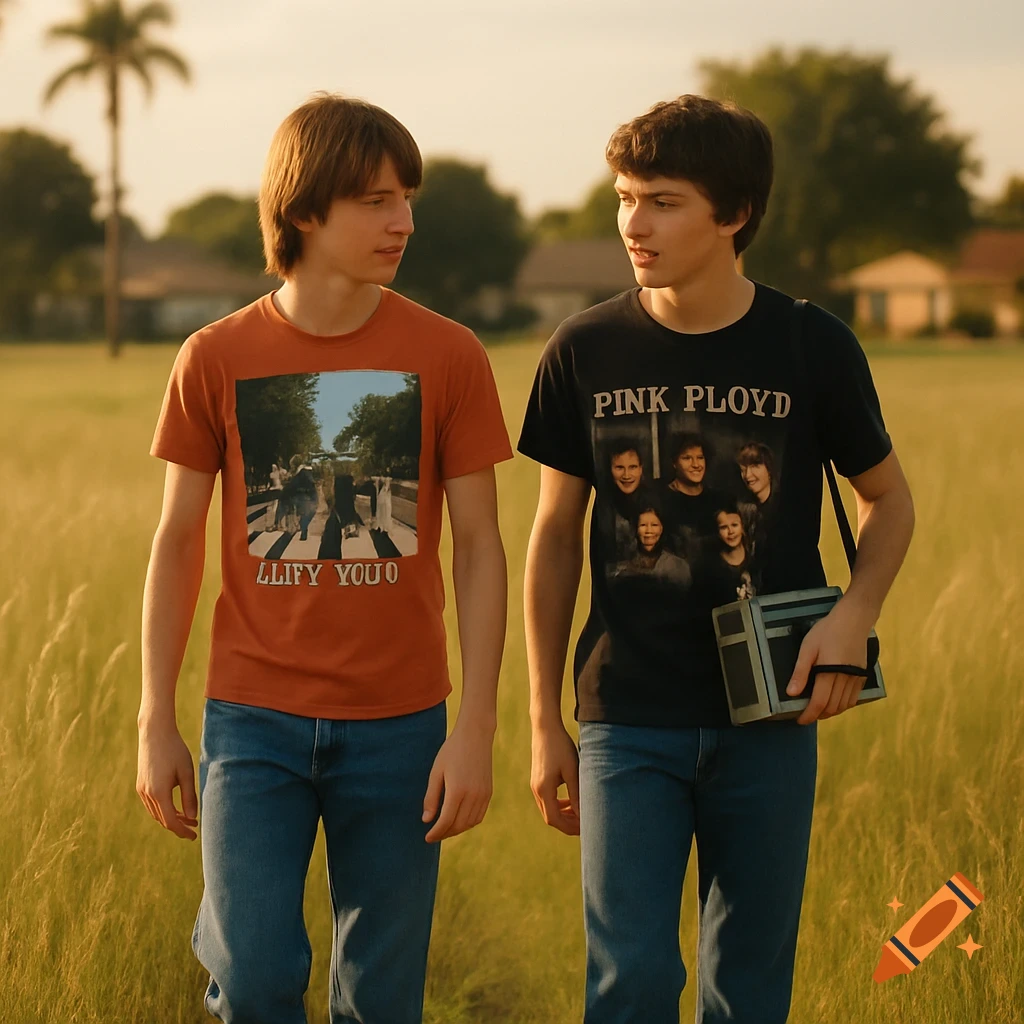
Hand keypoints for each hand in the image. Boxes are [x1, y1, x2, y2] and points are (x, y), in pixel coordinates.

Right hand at [136, 721, 197, 839]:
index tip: (194, 836)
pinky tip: (175, 807)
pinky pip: (151, 804)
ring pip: (156, 813)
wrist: (154, 732)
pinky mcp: (140, 784)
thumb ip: (189, 796)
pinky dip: (163, 809)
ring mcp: (141, 789)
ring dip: (171, 818)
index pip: (170, 821)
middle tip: (194, 827)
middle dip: (179, 825)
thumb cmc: (174, 750)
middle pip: (162, 819)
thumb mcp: (186, 772)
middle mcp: (147, 794)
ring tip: (188, 818)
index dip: (182, 831)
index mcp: (159, 793)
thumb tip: (192, 816)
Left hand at [422, 719, 493, 843]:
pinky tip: (459, 820)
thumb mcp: (436, 772)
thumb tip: (427, 820)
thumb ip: (431, 797)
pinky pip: (479, 815)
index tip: (427, 838)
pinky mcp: (489, 792)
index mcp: (457, 790)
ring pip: (470, 823)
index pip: (446, 821)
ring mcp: (483, 794)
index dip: (436, 833)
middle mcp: (473, 795)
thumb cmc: (452, 751)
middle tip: (434, 835)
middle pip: (458, 825)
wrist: (475, 735)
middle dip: (445, 833)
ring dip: (457, 829)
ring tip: (445, 829)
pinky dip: (469, 822)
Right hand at [530, 722, 579, 835]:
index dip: (570, 827)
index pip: (554, 819)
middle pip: (550, 817)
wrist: (545, 727)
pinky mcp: (537, 779)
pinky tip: (571, 801)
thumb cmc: (561, 747)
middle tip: (585, 824)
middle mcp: (536, 790)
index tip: (585, 827)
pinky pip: (547, 799)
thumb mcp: (572, 771)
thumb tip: (583, 815)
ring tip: (580, 813)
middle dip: (568, 823)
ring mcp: (535, 785)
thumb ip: (576, 794)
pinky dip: (559, 804)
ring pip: (548, 809)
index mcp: (543, 789)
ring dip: (564, 814)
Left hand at [786, 602, 872, 724]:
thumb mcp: (808, 647)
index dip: (809, 715)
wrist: (854, 620)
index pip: (819, 703)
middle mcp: (846, 678)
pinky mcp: (863, 676)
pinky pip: (853, 698)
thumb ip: (800, 672)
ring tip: (818, 710)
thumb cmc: (827, 631)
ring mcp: (856, 678)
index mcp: (830, 671)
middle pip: (832, 708)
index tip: (800, 720)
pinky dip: (842, 705)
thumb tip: (792, 693)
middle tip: (806, 714)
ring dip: (831, 712)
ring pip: (844, 706)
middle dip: (818, 715)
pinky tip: (833, 701)